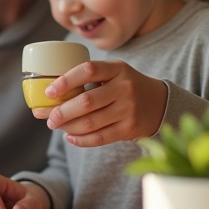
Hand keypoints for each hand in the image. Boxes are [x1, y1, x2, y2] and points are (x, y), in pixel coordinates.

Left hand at [41, 60, 167, 145]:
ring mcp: (128, 109)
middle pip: (86, 101)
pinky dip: (81, 140)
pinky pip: (100, 138)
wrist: (160, 103)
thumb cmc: (125, 86)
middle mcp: (124, 88)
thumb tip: (49, 92)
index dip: (66, 80)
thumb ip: (89, 78)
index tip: (49, 91)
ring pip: (90, 122)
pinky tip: (70, 137)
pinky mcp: (129, 129)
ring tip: (56, 126)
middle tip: (48, 117)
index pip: (88, 70)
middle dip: (61, 111)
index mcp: (117, 69)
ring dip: (68, 127)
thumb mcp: (114, 73)